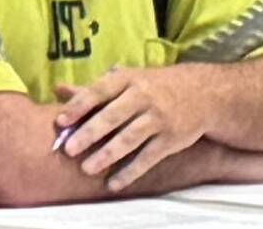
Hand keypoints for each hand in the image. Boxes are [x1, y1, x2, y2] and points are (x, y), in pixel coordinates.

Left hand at [53, 67, 212, 191]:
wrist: (203, 92)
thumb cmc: (155, 86)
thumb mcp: (128, 79)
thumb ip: (94, 89)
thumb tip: (58, 89)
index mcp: (130, 79)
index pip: (100, 90)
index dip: (80, 105)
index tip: (61, 121)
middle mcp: (144, 96)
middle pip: (114, 115)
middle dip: (91, 132)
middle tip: (69, 149)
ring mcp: (159, 118)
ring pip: (130, 138)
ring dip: (108, 154)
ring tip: (87, 168)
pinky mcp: (170, 139)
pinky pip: (148, 157)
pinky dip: (131, 171)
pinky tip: (114, 183)